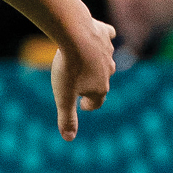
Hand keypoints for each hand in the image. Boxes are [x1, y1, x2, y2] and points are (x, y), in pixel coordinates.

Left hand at [51, 21, 117, 140]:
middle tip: (79, 83)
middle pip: (102, 81)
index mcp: (100, 88)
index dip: (88, 105)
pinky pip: (108, 36)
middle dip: (92, 84)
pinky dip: (104, 38)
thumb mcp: (63, 97)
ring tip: (83, 61)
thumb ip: (67, 118)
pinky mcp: (105, 33)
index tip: (80, 105)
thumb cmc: (68, 68)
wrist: (74, 34)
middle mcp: (108, 71)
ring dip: (96, 62)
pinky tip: (97, 37)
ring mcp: (108, 51)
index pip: (96, 102)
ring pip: (105, 59)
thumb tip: (69, 139)